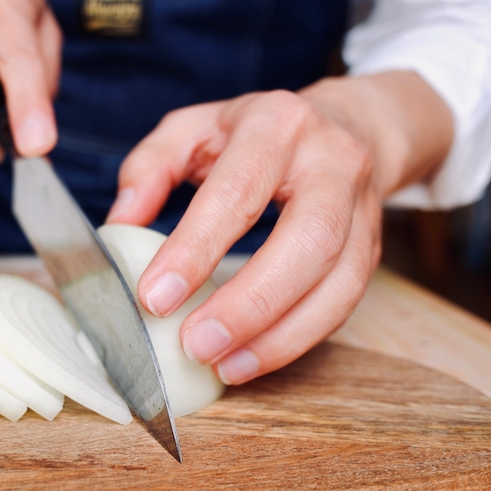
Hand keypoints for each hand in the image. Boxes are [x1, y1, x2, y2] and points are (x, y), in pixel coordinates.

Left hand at [107, 72, 452, 383]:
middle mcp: (332, 163)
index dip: (196, 248)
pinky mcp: (371, 250)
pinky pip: (344, 304)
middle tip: (195, 344)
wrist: (347, 125)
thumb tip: (119, 224)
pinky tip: (250, 360)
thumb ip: (150, 167)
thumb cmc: (256, 132)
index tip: (155, 297)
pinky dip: (297, 341)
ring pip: (338, 283)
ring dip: (279, 336)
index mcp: (277, 126)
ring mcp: (361, 210)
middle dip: (249, 302)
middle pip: (307, 240)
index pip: (237, 191)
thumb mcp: (194, 128)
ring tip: (222, 365)